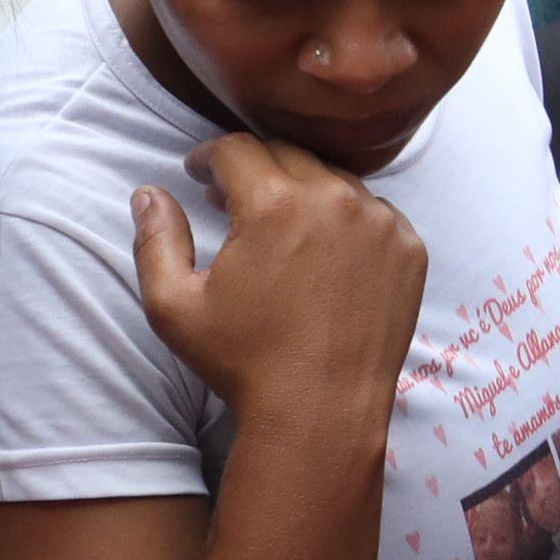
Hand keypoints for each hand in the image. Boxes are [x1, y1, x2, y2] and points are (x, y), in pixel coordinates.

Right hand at [131, 134, 427, 425]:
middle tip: (229, 194)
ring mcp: (382, 224)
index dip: (208, 155)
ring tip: (278, 223)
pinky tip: (324, 247)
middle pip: (287, 155)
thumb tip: (148, 192)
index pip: (236, 149)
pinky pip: (375, 211)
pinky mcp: (411, 249)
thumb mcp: (173, 305)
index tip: (198, 172)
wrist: (322, 410)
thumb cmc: (243, 362)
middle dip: (253, 167)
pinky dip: (347, 217)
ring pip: (334, 180)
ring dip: (302, 190)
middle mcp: (336, 201)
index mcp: (275, 206)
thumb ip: (155, 239)